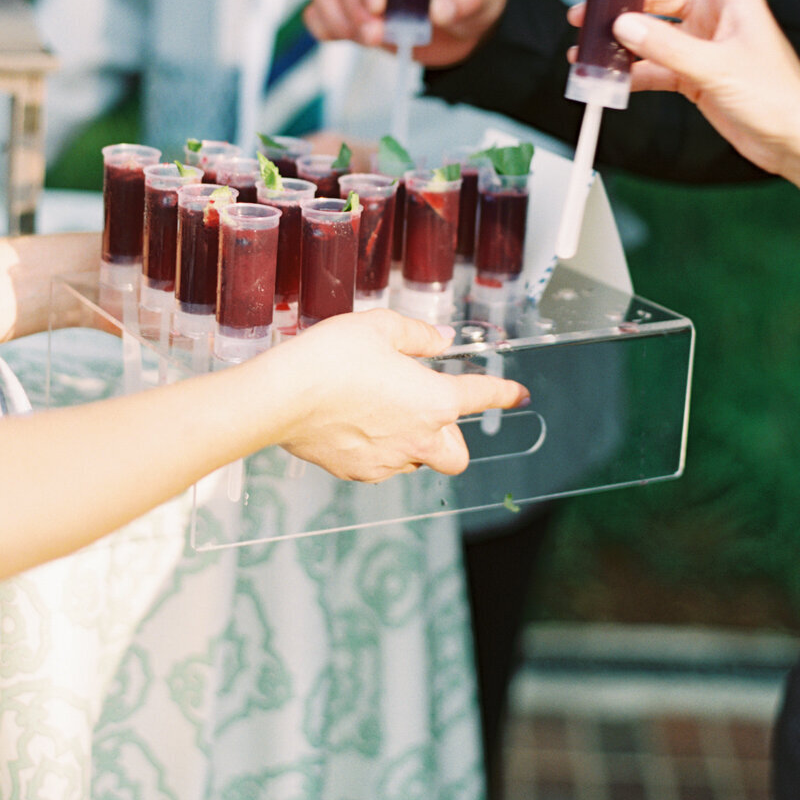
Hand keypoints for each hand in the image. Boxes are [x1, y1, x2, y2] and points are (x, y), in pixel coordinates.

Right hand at [266, 309, 528, 480]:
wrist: (281, 396)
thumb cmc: (332, 356)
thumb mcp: (380, 327)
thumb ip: (418, 336)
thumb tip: (440, 340)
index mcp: (434, 400)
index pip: (481, 397)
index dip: (503, 393)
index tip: (518, 394)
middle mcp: (419, 438)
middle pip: (457, 454)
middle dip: (451, 436)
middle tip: (427, 408)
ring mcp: (388, 461)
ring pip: (417, 460)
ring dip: (413, 442)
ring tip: (381, 410)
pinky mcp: (358, 472)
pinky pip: (382, 465)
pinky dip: (380, 449)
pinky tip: (355, 424)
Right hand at [304, 0, 508, 67]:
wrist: (468, 22)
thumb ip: (459, 0)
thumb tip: (439, 10)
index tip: (380, 5)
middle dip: (359, 11)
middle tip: (377, 36)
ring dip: (342, 21)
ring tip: (369, 40)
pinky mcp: (355, 14)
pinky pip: (321, 14)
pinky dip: (325, 26)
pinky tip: (342, 37)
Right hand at [605, 0, 799, 175]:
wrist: (795, 143)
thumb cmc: (779, 98)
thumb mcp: (718, 68)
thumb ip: (667, 47)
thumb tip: (624, 26)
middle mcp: (715, 16)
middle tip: (587, 11)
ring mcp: (703, 46)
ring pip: (652, 31)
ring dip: (620, 39)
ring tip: (587, 47)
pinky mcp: (695, 76)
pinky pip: (654, 66)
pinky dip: (631, 72)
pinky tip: (608, 79)